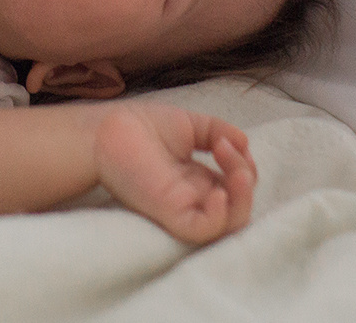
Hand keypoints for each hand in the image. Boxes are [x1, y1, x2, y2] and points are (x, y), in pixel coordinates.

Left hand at [94, 104, 255, 245]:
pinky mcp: (169, 214)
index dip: (243, 166)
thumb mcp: (190, 125)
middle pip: (238, 208)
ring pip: (228, 224)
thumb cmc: (142, 126)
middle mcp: (195, 198)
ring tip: (236, 173)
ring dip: (242, 198)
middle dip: (246, 180)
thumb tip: (244, 142)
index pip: (236, 187)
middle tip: (227, 151)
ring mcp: (184, 207)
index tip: (227, 141)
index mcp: (199, 180)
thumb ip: (219, 131)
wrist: (109, 128)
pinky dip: (219, 217)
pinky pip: (202, 230)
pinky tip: (218, 193)